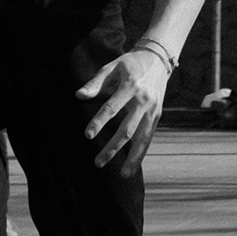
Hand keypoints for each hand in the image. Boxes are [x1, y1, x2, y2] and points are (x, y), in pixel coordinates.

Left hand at [78, 45, 169, 172]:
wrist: (158, 60)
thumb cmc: (129, 64)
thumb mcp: (112, 67)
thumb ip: (95, 83)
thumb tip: (79, 95)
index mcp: (130, 86)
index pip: (112, 107)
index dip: (99, 121)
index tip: (87, 135)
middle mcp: (143, 101)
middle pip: (127, 129)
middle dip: (113, 147)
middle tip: (97, 162)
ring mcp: (152, 110)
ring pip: (142, 138)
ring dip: (132, 158)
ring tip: (122, 175)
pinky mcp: (157, 116)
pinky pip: (148, 138)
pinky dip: (141, 154)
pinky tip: (132, 167)